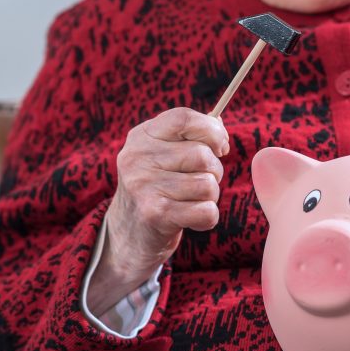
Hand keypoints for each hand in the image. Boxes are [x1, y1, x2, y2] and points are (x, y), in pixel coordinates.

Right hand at [88, 107, 229, 313]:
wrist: (128, 233)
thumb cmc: (158, 186)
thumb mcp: (164, 154)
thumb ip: (191, 136)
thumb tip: (220, 126)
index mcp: (142, 136)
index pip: (184, 118)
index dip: (212, 131)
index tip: (219, 146)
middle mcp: (137, 158)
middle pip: (203, 155)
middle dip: (214, 170)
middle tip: (200, 180)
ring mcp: (143, 186)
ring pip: (207, 184)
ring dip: (210, 196)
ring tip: (192, 199)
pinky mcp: (155, 214)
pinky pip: (206, 211)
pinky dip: (207, 217)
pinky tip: (191, 218)